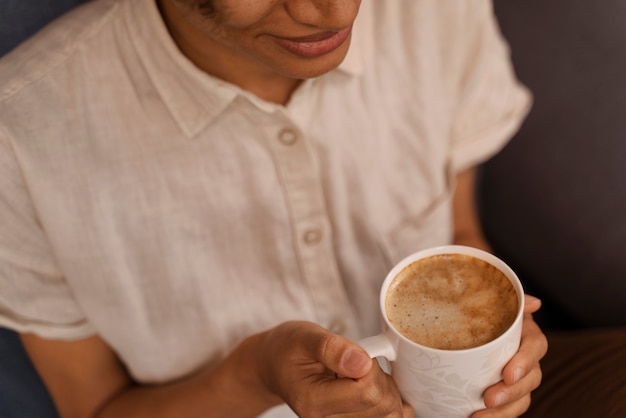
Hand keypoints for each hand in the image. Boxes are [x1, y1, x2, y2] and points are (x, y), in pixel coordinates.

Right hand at [256, 321, 413, 416]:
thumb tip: (362, 362)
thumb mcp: (305, 337)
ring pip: (389, 413)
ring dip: (384, 388)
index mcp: (313, 402)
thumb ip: (332, 348)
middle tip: (358, 360)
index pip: (366, 392)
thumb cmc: (288, 349)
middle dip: (379, 376)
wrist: (275, 366)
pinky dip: (387, 400)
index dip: (370, 367)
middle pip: (381, 404)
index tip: (355, 353)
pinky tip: (374, 386)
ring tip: (361, 373)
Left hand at [472, 295, 547, 417]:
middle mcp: (525, 357)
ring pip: (520, 399)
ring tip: (478, 417)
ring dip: (503, 412)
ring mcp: (517, 378)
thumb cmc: (479, 311)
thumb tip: (535, 303)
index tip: (508, 374)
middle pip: (531, 379)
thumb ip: (510, 300)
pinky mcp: (504, 394)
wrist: (459, 325)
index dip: (524, 361)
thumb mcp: (492, 302)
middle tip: (489, 399)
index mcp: (524, 332)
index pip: (536, 346)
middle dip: (511, 392)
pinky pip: (506, 411)